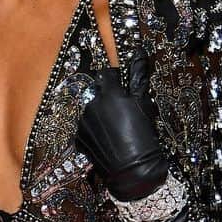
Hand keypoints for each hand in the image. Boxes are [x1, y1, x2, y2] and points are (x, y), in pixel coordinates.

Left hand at [76, 48, 167, 200]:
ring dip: (99, 116)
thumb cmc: (143, 135)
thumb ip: (138, 77)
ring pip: (90, 112)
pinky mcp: (78, 138)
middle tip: (122, 114)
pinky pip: (85, 129)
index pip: (106, 74)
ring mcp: (82, 123)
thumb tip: (138, 52)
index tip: (123, 89)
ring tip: (115, 131)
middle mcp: (91, 105)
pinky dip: (94, 132)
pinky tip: (107, 141)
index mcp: (109, 94)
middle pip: (97, 94)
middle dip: (107, 99)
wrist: (132, 170)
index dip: (116, 80)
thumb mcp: (144, 104)